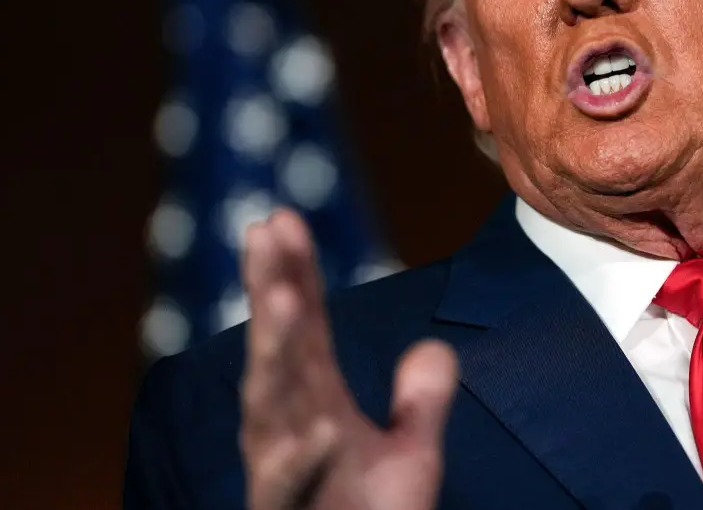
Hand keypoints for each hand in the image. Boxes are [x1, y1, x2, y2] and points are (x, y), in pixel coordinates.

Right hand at [240, 209, 458, 509]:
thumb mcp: (409, 457)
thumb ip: (419, 401)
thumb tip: (435, 348)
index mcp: (313, 405)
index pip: (303, 329)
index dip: (293, 275)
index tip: (282, 219)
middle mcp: (288, 430)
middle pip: (278, 349)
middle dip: (272, 289)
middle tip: (267, 230)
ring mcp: (283, 473)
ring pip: (272, 406)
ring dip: (276, 354)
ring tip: (286, 301)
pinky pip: (292, 485)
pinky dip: (303, 458)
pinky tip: (319, 428)